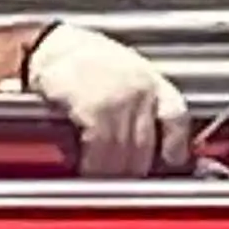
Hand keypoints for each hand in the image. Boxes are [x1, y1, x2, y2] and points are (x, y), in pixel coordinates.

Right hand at [23, 23, 192, 176]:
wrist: (50, 44)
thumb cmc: (84, 57)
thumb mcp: (124, 69)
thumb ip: (139, 100)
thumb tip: (145, 136)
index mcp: (152, 80)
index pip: (177, 118)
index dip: (176, 145)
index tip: (170, 162)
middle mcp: (140, 91)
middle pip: (146, 146)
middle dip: (136, 169)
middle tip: (125, 182)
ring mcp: (120, 101)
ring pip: (124, 154)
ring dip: (113, 174)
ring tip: (104, 184)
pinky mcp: (96, 110)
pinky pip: (100, 150)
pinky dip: (93, 165)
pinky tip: (86, 170)